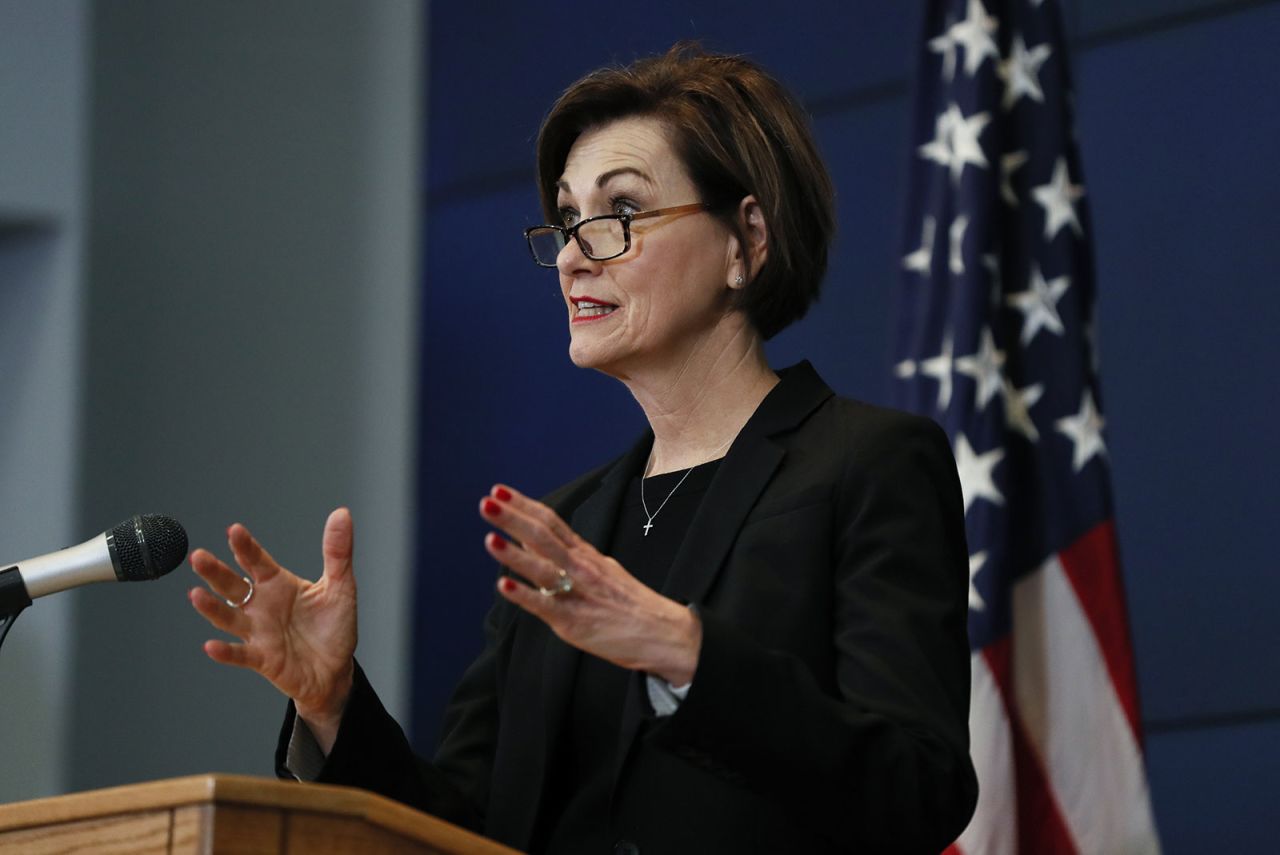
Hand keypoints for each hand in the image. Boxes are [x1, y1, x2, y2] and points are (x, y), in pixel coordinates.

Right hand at [189, 508, 357, 751]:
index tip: (234, 530)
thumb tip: (342, 514)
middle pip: (233, 586)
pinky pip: (241, 654)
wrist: (336, 670)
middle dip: (215, 572)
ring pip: (229, 618)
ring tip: (196, 595)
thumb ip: (337, 552)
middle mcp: (262, 606)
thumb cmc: (334, 627)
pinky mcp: (263, 659)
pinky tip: (211, 645)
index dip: (245, 547)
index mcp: (278, 585)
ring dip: (212, 608)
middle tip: (198, 556)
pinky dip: (225, 652)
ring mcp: (259, 633)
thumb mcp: (341, 586)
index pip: (257, 561)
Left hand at [479, 485, 700, 685]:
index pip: (551, 521)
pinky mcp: (575, 621)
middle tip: (487, 502)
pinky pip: (547, 606)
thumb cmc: (627, 603)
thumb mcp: (599, 569)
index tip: (499, 490)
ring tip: (489, 538)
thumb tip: (528, 541)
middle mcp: (581, 568)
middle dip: (513, 519)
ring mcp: (578, 593)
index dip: (524, 504)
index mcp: (585, 554)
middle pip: (543, 537)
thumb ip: (565, 556)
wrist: (663, 633)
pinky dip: (524, 595)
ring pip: (543, 569)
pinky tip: (504, 586)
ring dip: (514, 554)